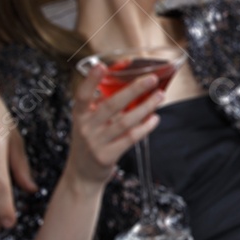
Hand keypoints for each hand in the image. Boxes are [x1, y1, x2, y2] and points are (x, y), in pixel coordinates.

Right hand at [65, 64, 162, 188]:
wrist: (82, 174)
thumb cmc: (90, 142)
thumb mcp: (89, 122)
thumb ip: (102, 106)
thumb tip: (130, 86)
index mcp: (79, 114)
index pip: (82, 94)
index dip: (91, 80)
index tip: (101, 65)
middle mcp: (86, 127)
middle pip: (111, 104)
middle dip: (134, 90)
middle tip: (152, 79)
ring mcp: (96, 142)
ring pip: (125, 121)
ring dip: (145, 107)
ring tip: (160, 96)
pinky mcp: (107, 156)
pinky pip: (130, 138)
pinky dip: (144, 127)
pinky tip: (154, 118)